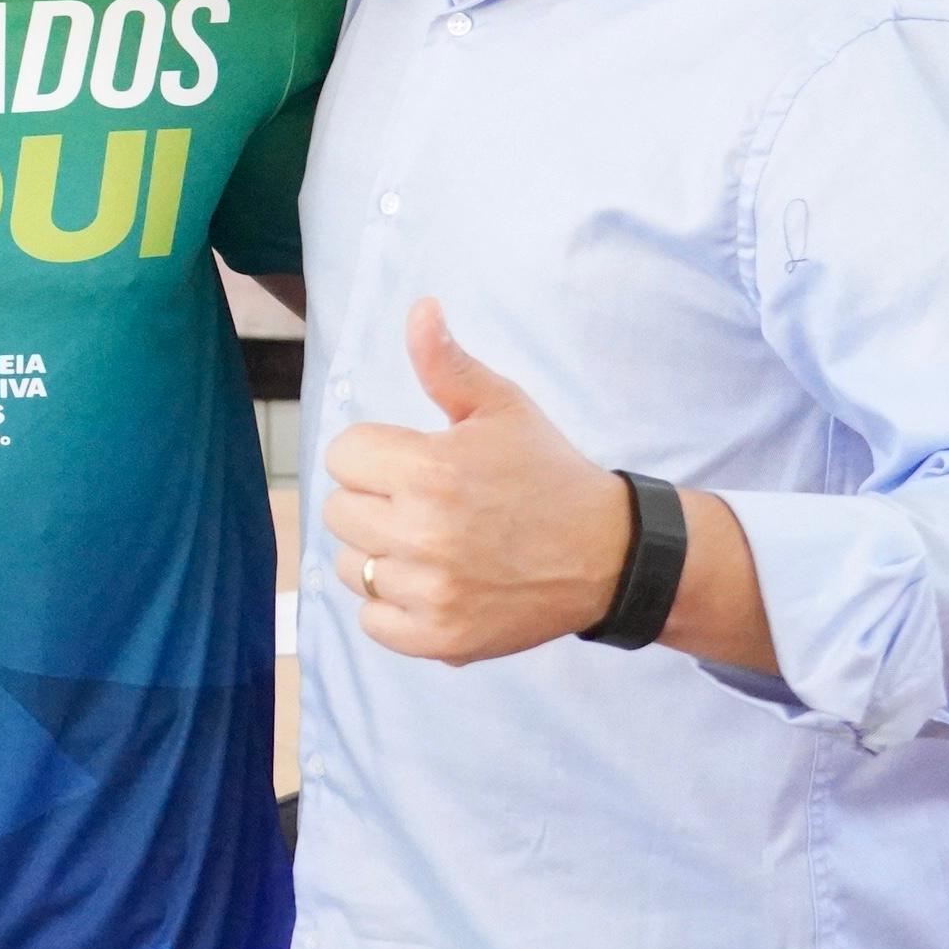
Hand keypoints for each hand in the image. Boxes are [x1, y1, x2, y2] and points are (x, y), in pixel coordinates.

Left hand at [319, 299, 634, 665]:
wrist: (609, 554)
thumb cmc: (546, 472)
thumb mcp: (501, 407)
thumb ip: (446, 364)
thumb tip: (420, 309)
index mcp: (431, 469)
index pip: (344, 454)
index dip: (376, 454)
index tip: (413, 461)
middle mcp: (425, 533)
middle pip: (339, 510)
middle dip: (375, 500)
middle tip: (426, 504)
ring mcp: (432, 591)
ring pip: (351, 566)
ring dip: (381, 554)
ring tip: (431, 544)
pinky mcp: (440, 639)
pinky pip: (372, 620)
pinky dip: (392, 606)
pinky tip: (430, 584)